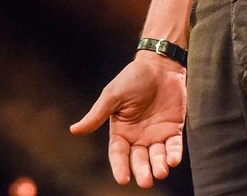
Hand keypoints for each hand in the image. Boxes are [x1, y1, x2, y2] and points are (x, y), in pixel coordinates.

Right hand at [70, 55, 186, 187]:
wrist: (160, 65)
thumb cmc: (133, 78)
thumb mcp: (112, 95)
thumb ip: (97, 115)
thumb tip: (73, 130)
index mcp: (121, 131)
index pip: (118, 154)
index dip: (120, 167)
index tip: (123, 180)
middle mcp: (138, 137)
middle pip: (139, 160)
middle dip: (142, 171)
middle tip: (146, 182)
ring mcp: (156, 134)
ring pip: (157, 157)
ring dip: (159, 166)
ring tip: (161, 171)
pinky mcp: (173, 129)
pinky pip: (173, 146)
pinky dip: (174, 154)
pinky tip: (173, 160)